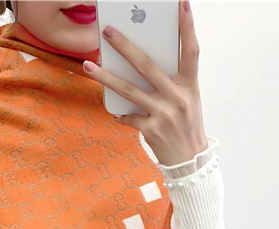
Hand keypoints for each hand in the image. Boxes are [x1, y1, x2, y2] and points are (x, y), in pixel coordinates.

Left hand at [82, 0, 207, 165]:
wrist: (190, 163)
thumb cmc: (187, 127)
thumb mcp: (188, 101)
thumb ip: (172, 81)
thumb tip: (143, 63)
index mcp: (190, 86)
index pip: (191, 50)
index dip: (187, 26)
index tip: (181, 3)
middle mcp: (178, 98)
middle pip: (147, 65)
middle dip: (125, 45)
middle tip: (107, 30)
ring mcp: (164, 114)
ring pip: (129, 90)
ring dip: (106, 76)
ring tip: (88, 65)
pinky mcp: (151, 130)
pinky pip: (129, 116)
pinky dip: (121, 114)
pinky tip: (116, 112)